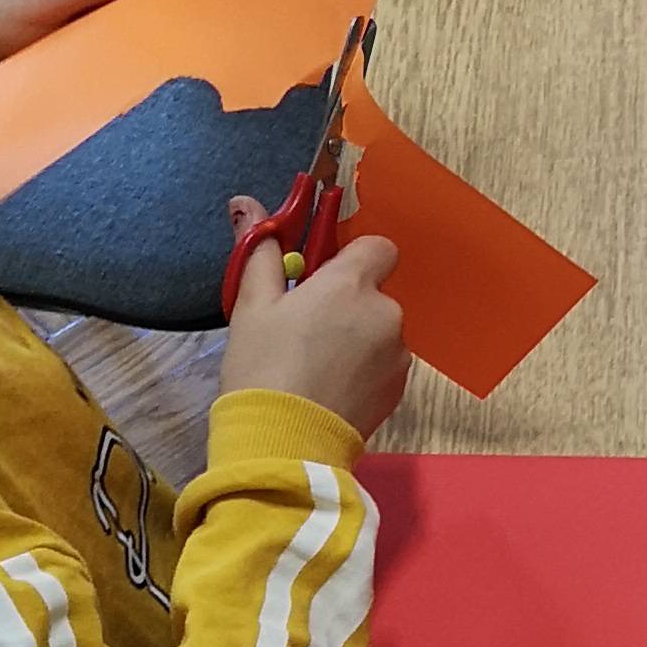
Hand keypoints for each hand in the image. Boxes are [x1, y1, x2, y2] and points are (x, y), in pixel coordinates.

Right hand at [220, 213, 408, 438]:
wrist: (286, 442)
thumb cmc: (264, 366)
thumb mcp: (252, 305)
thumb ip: (258, 250)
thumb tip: (246, 204)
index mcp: (352, 284)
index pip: (378, 246)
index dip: (353, 256)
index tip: (322, 274)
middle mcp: (386, 313)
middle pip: (374, 293)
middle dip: (346, 304)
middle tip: (304, 327)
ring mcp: (398, 354)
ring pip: (379, 331)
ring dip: (356, 338)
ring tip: (313, 364)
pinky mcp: (399, 389)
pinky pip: (383, 364)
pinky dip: (362, 369)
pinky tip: (329, 387)